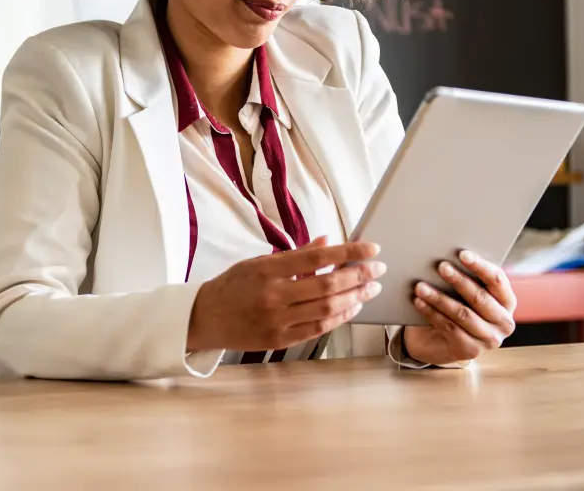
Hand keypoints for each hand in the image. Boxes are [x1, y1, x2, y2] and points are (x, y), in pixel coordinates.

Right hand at [187, 238, 384, 352]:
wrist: (204, 319)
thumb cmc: (233, 286)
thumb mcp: (259, 262)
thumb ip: (296, 254)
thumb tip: (328, 242)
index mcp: (269, 270)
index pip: (318, 258)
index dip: (349, 252)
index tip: (371, 249)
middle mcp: (274, 296)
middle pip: (328, 285)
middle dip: (359, 276)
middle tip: (378, 269)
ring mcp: (277, 321)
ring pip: (328, 309)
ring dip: (355, 297)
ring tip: (371, 288)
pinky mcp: (280, 340)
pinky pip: (318, 329)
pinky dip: (340, 317)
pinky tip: (353, 306)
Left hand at [402, 251, 516, 365]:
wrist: (447, 341)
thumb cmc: (460, 306)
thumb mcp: (469, 293)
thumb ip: (469, 278)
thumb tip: (449, 258)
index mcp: (507, 301)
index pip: (497, 280)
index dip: (480, 266)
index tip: (462, 254)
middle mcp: (504, 322)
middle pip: (480, 297)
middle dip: (459, 280)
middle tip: (441, 266)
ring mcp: (490, 340)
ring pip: (462, 314)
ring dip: (439, 298)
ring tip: (421, 286)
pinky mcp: (471, 351)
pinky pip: (449, 328)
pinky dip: (432, 313)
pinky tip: (419, 302)